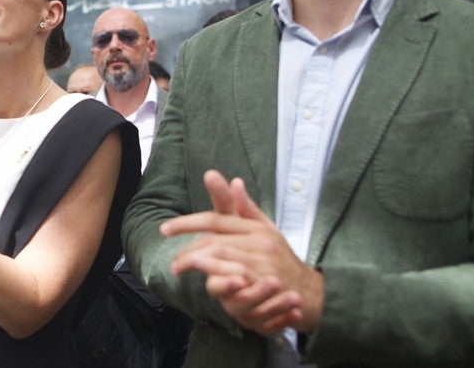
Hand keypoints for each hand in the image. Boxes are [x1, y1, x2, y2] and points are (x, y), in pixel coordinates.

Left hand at [162, 170, 321, 334]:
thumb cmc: (282, 260)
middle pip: (214, 238)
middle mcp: (259, 240)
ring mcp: (262, 261)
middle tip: (173, 261)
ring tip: (179, 268)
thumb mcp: (267, 230)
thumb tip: (234, 181)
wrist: (308, 292)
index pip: (216, 218)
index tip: (165, 229)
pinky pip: (235, 277)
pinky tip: (203, 281)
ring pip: (221, 255)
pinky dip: (216, 277)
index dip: (188, 223)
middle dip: (188, 248)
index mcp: (256, 226)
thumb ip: (246, 209)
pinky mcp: (264, 282)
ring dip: (196, 262)